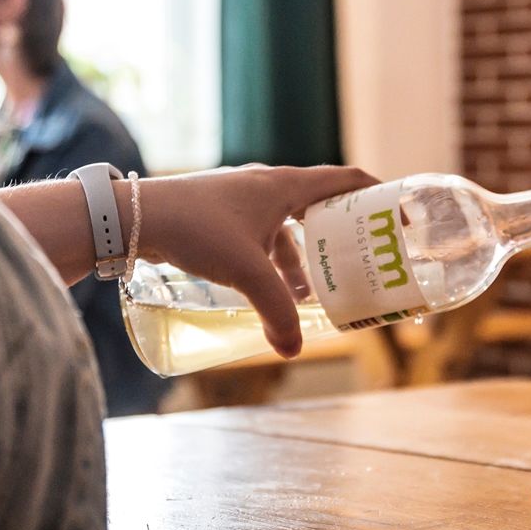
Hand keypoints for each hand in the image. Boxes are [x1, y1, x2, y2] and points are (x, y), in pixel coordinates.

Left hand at [136, 165, 379, 357]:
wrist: (134, 216)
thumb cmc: (194, 228)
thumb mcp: (244, 271)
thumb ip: (274, 311)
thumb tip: (292, 351)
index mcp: (284, 185)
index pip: (344, 178)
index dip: (375, 192)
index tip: (397, 213)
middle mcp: (266, 185)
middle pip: (318, 205)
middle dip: (339, 236)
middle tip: (358, 261)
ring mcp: (240, 199)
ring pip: (285, 226)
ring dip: (301, 257)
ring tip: (308, 294)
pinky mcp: (218, 214)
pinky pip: (260, 235)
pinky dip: (272, 260)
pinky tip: (266, 288)